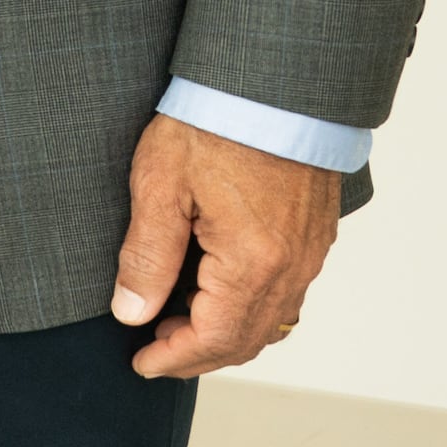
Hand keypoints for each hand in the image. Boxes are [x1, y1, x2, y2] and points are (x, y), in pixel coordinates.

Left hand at [111, 113, 341, 378]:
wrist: (271, 81)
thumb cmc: (212, 124)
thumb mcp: (159, 187)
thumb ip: (147, 257)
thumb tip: (132, 313)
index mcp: (253, 262)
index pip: (215, 338)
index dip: (175, 359)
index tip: (141, 365)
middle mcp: (293, 265)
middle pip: (248, 338)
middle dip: (199, 354)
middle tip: (154, 350)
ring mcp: (310, 250)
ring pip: (273, 319)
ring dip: (227, 333)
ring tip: (178, 323)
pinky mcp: (314, 232)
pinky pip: (289, 290)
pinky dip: (253, 307)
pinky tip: (218, 291)